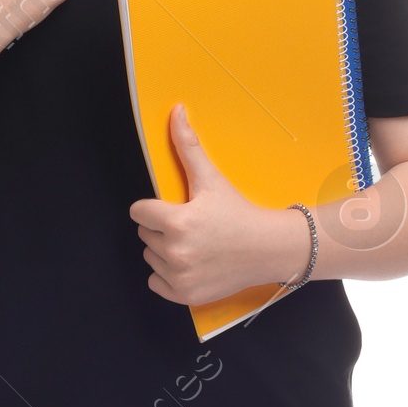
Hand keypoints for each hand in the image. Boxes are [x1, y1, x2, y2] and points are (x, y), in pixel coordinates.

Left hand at [129, 105, 309, 305]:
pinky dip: (168, 276)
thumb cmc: (239, 213)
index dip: (155, 207)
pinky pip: (155, 283)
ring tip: (194, 244)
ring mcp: (180, 277)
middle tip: (191, 226)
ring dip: (164, 251)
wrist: (268, 249)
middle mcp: (176, 253)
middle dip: (162, 228)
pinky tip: (191, 263)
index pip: (138, 212)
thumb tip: (176, 111)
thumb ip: (188, 146)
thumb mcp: (211, 179)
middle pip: (144, 234)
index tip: (175, 208)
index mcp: (178, 222)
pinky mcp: (185, 295)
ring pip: (149, 257)